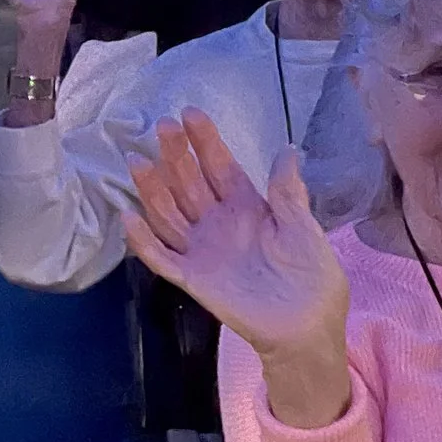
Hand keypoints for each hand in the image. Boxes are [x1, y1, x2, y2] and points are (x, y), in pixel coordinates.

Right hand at [123, 110, 351, 428]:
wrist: (309, 328)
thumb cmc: (312, 278)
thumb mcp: (304, 228)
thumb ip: (287, 193)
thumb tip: (288, 150)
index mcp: (246, 207)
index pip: (219, 166)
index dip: (205, 141)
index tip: (190, 114)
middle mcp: (218, 223)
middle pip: (189, 183)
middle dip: (176, 154)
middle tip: (163, 126)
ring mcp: (203, 250)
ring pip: (169, 214)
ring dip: (152, 189)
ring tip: (138, 160)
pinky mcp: (194, 279)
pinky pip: (163, 258)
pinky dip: (143, 241)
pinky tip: (129, 217)